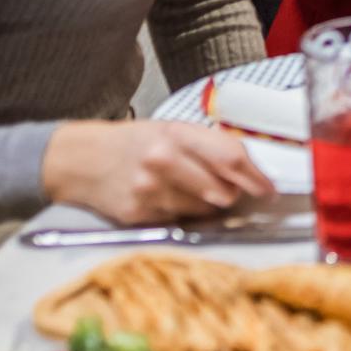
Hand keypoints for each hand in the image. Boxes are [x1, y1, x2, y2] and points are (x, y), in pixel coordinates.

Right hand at [42, 120, 274, 225]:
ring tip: (189, 190)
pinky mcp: (139, 215)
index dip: (256, 177)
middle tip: (230, 190)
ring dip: (207, 205)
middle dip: (232, 194)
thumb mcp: (171, 130)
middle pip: (223, 189)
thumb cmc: (134, 143)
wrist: (82, 160)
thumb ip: (208, 146)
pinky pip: (179, 220)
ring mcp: (150, 190)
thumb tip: (248, 172)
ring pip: (204, 209)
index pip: (231, 158)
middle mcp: (163, 161)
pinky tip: (168, 199)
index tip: (269, 189)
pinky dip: (183, 214)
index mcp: (177, 134)